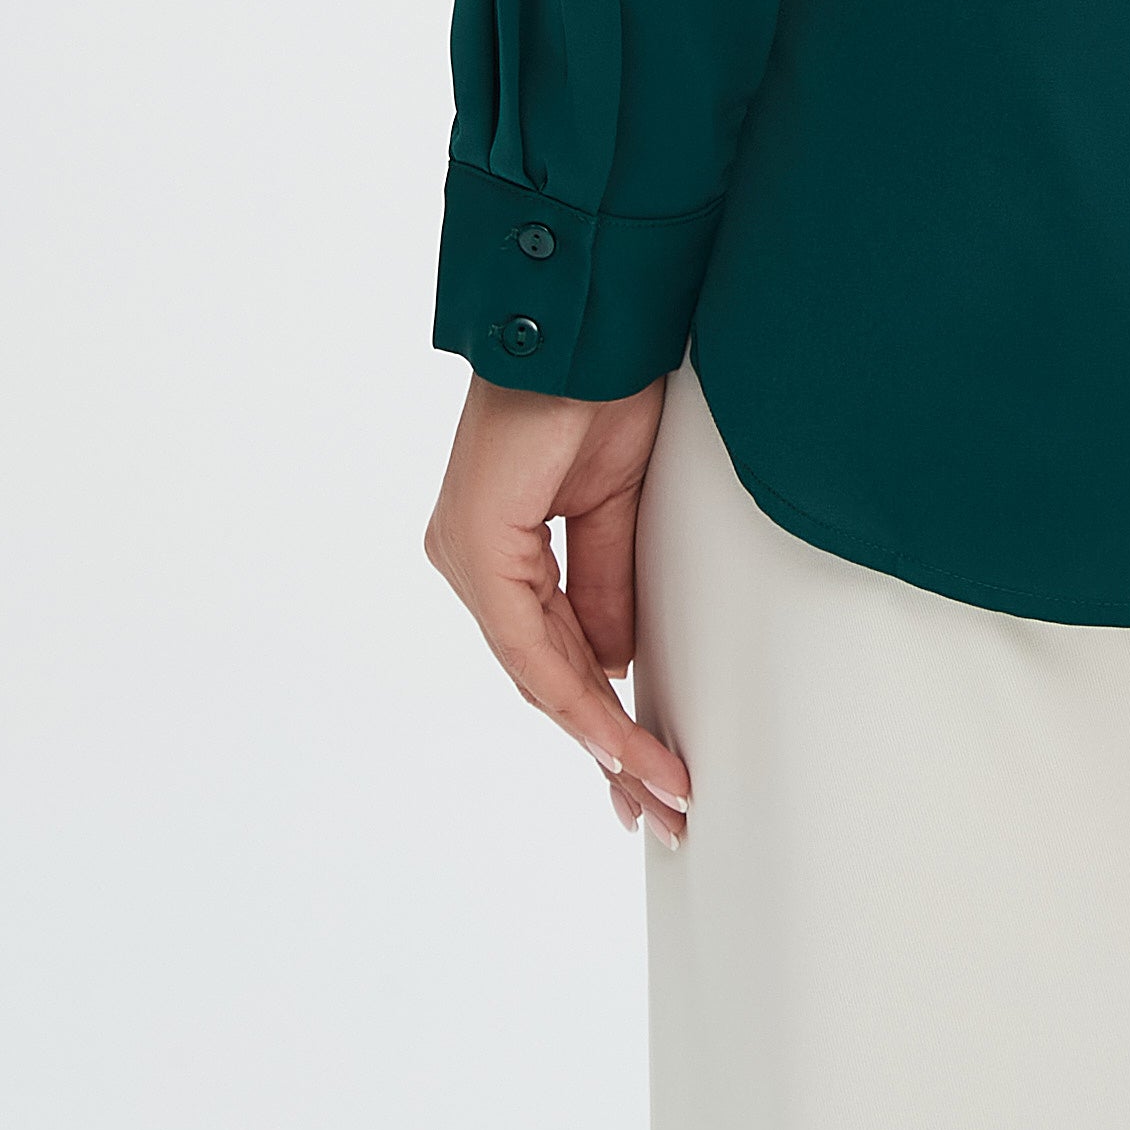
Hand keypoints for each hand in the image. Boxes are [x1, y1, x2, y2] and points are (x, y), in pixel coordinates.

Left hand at [425, 373, 693, 843]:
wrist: (587, 324)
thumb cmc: (601, 391)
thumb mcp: (617, 506)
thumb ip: (608, 586)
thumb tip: (617, 665)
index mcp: (502, 548)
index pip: (555, 656)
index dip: (604, 720)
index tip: (652, 769)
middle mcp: (473, 559)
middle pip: (546, 679)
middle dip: (608, 749)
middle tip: (659, 806)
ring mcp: (470, 555)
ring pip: (539, 675)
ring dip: (603, 737)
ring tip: (658, 786)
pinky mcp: (479, 547)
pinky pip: (531, 645)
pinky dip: (580, 696)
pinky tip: (619, 736)